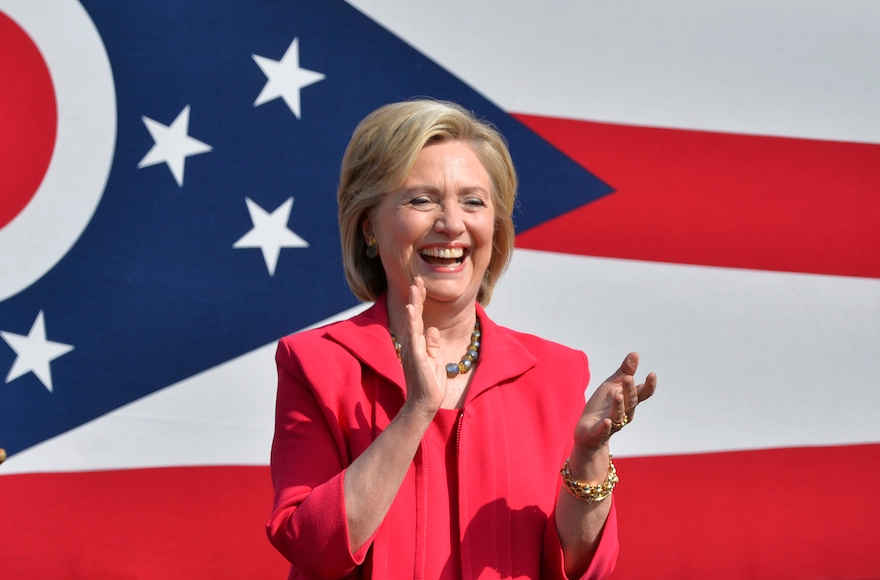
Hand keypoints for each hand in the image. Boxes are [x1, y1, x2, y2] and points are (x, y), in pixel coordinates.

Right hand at [398, 277, 446, 414]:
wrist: (425, 403)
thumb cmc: (430, 383)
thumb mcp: (435, 359)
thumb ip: (432, 344)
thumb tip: (433, 329)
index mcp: (416, 343)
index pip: (418, 318)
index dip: (420, 301)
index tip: (421, 284)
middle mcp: (411, 344)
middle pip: (413, 316)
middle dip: (416, 297)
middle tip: (417, 279)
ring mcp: (411, 349)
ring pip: (412, 322)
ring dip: (414, 304)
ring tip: (415, 287)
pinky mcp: (415, 356)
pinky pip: (413, 336)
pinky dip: (412, 321)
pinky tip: (410, 309)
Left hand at [573, 352, 656, 449]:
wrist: (588, 430)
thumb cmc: (603, 405)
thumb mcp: (613, 385)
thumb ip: (625, 371)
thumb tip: (636, 353)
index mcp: (628, 401)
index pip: (642, 394)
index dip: (649, 385)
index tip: (652, 374)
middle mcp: (624, 413)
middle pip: (630, 402)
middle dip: (630, 390)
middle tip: (628, 378)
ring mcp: (612, 423)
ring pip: (618, 415)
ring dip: (619, 406)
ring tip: (617, 396)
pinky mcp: (598, 432)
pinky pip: (603, 430)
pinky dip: (605, 427)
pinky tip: (607, 422)